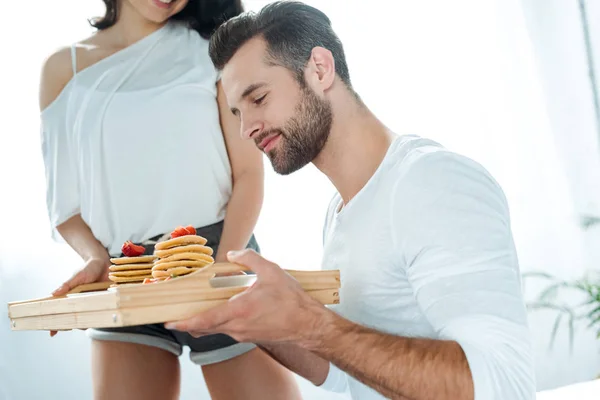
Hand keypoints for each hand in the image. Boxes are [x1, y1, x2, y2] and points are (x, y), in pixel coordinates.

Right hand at [49, 257, 109, 336]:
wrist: (104, 262)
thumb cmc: (88, 268)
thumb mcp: (77, 276)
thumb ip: (67, 285)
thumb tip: (54, 294)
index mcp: (71, 297)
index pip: (62, 312)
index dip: (56, 323)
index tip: (52, 332)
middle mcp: (81, 303)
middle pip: (75, 318)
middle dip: (72, 325)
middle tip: (71, 327)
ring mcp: (93, 303)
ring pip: (89, 318)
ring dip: (87, 323)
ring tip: (85, 325)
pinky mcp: (106, 302)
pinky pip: (103, 312)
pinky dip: (102, 316)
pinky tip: (102, 319)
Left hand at [165, 249, 329, 345]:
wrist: (308, 324)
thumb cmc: (292, 301)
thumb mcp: (271, 271)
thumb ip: (249, 259)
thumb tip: (233, 254)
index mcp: (239, 311)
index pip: (204, 321)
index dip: (184, 323)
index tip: (169, 322)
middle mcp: (237, 326)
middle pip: (205, 327)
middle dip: (190, 321)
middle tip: (178, 312)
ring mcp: (243, 334)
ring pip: (217, 328)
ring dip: (208, 318)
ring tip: (205, 304)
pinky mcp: (250, 336)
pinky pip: (229, 328)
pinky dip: (222, 320)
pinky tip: (229, 307)